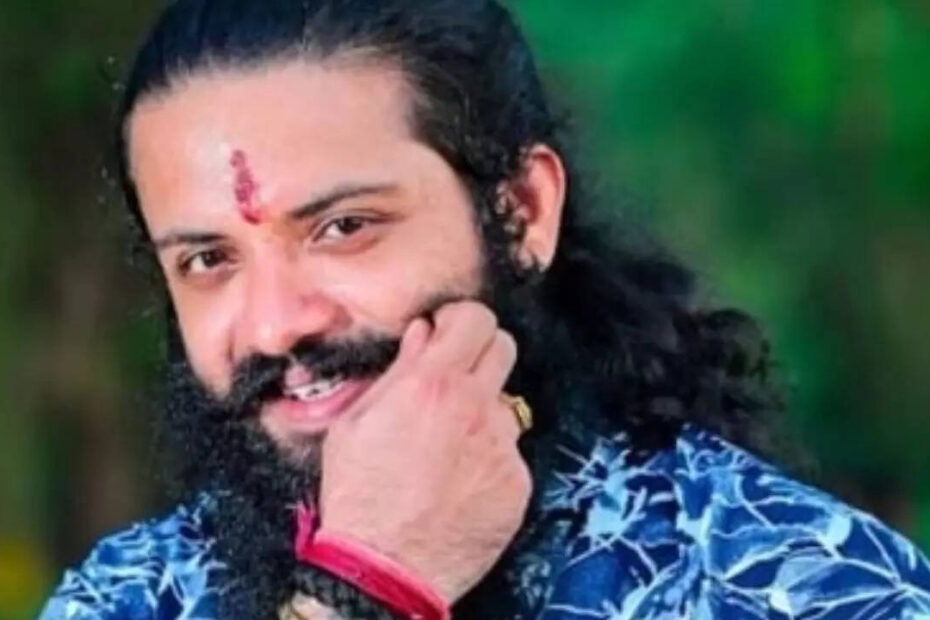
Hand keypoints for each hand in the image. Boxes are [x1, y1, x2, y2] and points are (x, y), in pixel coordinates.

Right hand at [318, 301, 532, 602]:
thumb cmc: (358, 495)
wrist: (385, 567)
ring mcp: (502, 446)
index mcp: (431, 383)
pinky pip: (510, 452)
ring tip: (449, 446)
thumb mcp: (355, 422)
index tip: (449, 333)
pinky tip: (459, 481)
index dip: (462, 320)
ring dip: (483, 412)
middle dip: (480, 352)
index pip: (477, 318)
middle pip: (505, 347)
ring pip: (506, 404)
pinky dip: (489, 458)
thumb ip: (398, 370)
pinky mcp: (518, 482)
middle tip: (454, 377)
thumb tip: (424, 333)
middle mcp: (475, 407)